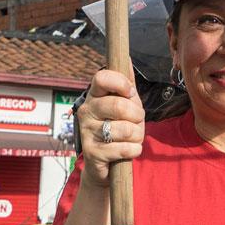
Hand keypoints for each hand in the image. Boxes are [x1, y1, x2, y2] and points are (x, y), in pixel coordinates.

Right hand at [77, 70, 144, 185]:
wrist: (105, 165)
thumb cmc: (118, 130)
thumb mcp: (125, 105)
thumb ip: (126, 85)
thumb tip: (126, 59)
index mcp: (94, 96)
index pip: (102, 77)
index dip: (121, 83)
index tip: (130, 93)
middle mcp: (86, 111)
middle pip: (119, 105)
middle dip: (137, 116)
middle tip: (137, 122)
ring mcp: (87, 132)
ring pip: (126, 129)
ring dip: (137, 136)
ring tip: (132, 138)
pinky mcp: (92, 153)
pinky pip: (124, 148)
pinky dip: (134, 150)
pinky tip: (129, 150)